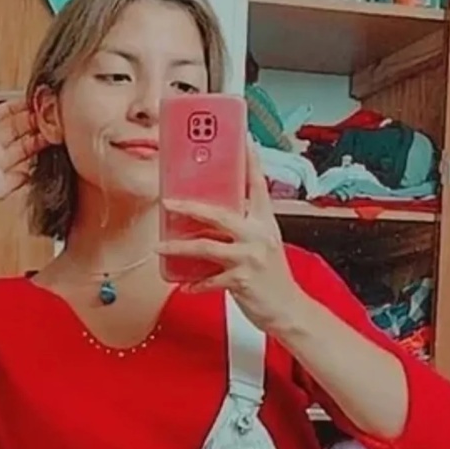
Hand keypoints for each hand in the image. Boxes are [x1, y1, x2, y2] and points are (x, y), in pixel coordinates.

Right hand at [0, 92, 48, 203]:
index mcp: (3, 159)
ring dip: (14, 106)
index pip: (27, 143)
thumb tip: (35, 170)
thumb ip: (22, 178)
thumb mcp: (5, 188)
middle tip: (45, 109)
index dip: (40, 136)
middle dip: (32, 118)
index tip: (53, 129)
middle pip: (17, 126)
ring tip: (28, 99)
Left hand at [156, 146, 306, 332]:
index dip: (250, 160)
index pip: (258, 184)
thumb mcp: (265, 244)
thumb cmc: (273, 277)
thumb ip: (244, 228)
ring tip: (160, 246)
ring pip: (206, 246)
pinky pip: (209, 279)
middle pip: (220, 213)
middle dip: (190, 206)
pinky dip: (195, 283)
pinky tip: (185, 284)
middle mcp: (259, 235)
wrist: (289, 310)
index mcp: (266, 222)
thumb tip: (213, 217)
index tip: (243, 139)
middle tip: (168, 202)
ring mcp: (250, 257)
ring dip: (179, 247)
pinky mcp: (242, 280)